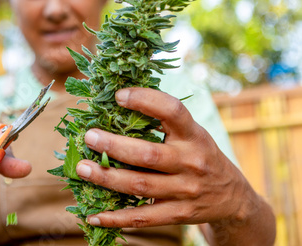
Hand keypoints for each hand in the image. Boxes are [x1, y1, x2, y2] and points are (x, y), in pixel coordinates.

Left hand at [75, 87, 260, 228]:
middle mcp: (191, 162)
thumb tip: (117, 101)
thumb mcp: (192, 133)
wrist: (232, 197)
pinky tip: (92, 216)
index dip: (145, 101)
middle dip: (115, 146)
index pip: (173, 112)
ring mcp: (185, 191)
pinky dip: (115, 218)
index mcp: (194, 135)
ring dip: (107, 178)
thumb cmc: (200, 154)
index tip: (119, 96)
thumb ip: (164, 121)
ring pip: (140, 185)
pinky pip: (143, 218)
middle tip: (89, 137)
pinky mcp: (178, 215)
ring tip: (82, 168)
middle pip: (148, 155)